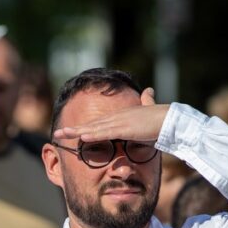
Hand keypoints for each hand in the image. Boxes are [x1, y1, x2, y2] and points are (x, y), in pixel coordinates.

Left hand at [52, 88, 169, 143]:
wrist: (170, 118)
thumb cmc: (161, 118)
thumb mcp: (150, 111)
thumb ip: (147, 101)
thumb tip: (149, 90)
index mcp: (120, 116)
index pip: (97, 123)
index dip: (82, 127)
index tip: (70, 131)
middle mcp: (117, 117)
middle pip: (91, 124)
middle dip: (73, 129)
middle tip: (57, 133)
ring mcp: (120, 122)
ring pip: (95, 128)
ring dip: (77, 132)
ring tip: (62, 134)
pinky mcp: (125, 128)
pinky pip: (106, 132)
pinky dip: (94, 134)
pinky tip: (82, 136)